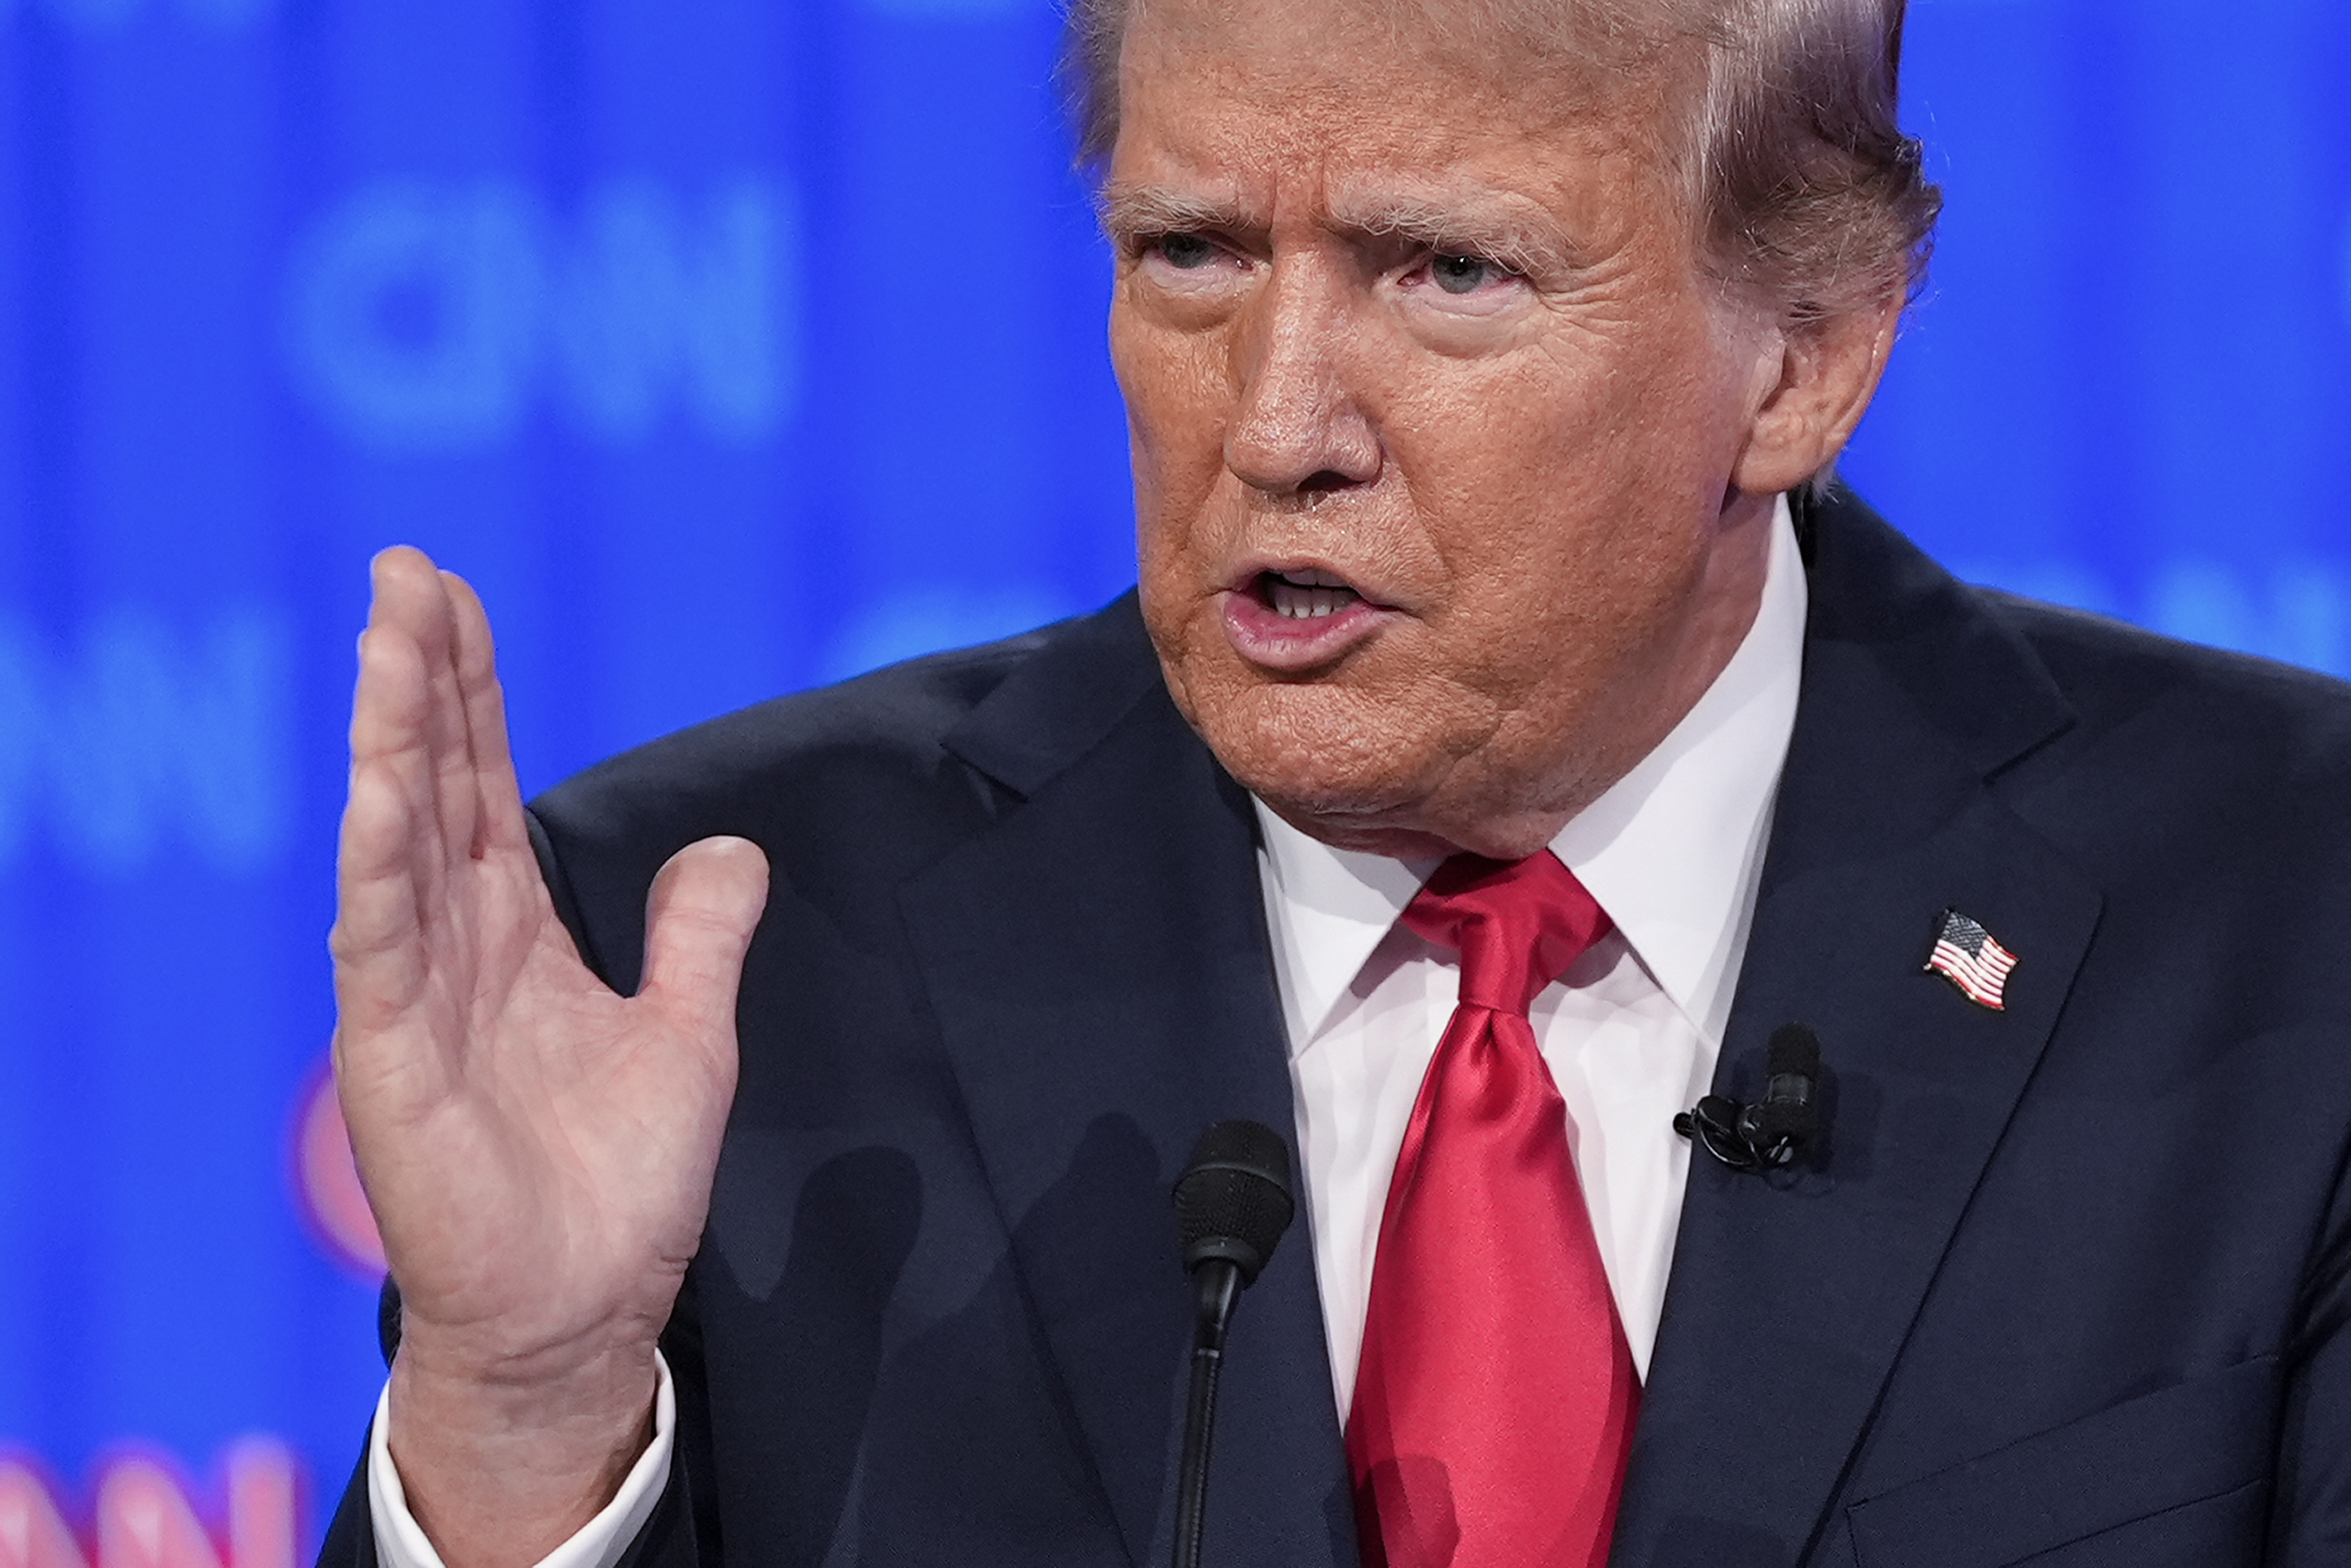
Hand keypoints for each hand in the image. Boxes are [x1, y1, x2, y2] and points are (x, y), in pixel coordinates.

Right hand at [331, 548, 767, 1567]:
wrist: (583, 1307)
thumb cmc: (616, 1181)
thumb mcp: (689, 1033)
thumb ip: (700, 934)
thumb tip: (729, 844)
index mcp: (515, 931)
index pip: (482, 782)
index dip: (467, 690)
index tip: (450, 595)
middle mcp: (453, 946)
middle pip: (431, 784)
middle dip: (417, 678)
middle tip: (402, 570)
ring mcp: (414, 1001)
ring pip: (396, 844)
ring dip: (389, 742)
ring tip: (386, 641)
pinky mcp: (395, 1066)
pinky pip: (381, 951)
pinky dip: (379, 872)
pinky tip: (378, 797)